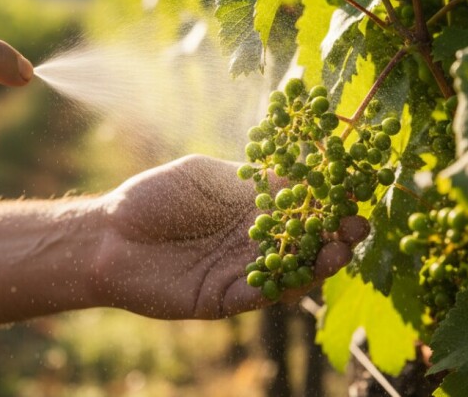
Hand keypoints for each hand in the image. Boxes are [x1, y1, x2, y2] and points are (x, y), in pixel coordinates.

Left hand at [91, 155, 368, 318]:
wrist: (108, 236)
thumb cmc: (153, 196)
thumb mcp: (204, 174)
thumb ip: (248, 176)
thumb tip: (296, 169)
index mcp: (252, 206)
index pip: (301, 202)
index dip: (328, 195)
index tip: (355, 185)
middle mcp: (254, 240)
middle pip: (305, 239)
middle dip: (336, 231)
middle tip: (358, 224)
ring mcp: (242, 271)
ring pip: (290, 270)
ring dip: (319, 261)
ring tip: (341, 249)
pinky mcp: (224, 298)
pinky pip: (260, 294)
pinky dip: (283, 285)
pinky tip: (303, 273)